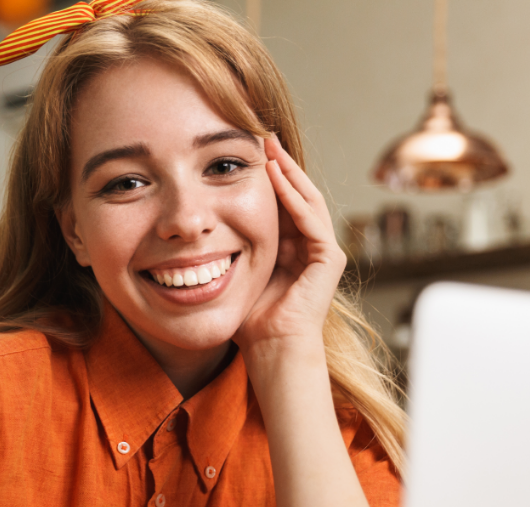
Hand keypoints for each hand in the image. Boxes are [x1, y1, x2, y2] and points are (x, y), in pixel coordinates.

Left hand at [234, 134, 347, 352]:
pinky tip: (277, 176)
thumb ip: (230, 247)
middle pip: (297, 193)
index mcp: (291, 248)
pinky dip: (293, 196)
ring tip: (268, 147)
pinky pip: (311, 219)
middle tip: (260, 135)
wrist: (271, 349)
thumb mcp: (237, 272)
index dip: (265, 175)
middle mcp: (311, 246)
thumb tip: (200, 225)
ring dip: (287, 171)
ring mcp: (324, 252)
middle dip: (279, 164)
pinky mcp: (329, 259)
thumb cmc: (250, 320)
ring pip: (306, 199)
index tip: (244, 151)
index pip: (281, 202)